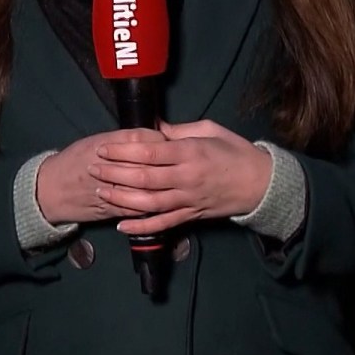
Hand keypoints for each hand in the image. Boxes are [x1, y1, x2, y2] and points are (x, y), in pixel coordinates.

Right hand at [35, 128, 167, 225]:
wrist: (50, 190)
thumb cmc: (73, 161)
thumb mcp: (93, 142)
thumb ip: (121, 140)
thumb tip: (150, 135)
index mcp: (104, 145)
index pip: (141, 139)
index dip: (159, 140)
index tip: (168, 140)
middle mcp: (109, 166)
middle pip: (146, 162)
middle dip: (165, 162)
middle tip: (177, 161)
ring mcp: (110, 190)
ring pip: (144, 187)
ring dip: (161, 185)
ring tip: (172, 181)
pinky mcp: (110, 209)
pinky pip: (137, 208)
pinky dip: (151, 205)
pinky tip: (162, 201)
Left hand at [88, 119, 272, 235]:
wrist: (261, 183)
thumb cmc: (235, 151)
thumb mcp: (210, 130)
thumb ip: (179, 130)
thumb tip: (154, 127)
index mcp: (190, 152)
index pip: (150, 152)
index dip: (123, 151)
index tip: (104, 148)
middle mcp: (186, 178)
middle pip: (143, 178)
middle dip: (114, 174)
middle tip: (92, 168)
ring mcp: (188, 200)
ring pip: (148, 203)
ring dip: (121, 199)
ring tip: (100, 192)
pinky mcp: (191, 216)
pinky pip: (163, 224)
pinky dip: (141, 227)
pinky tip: (121, 226)